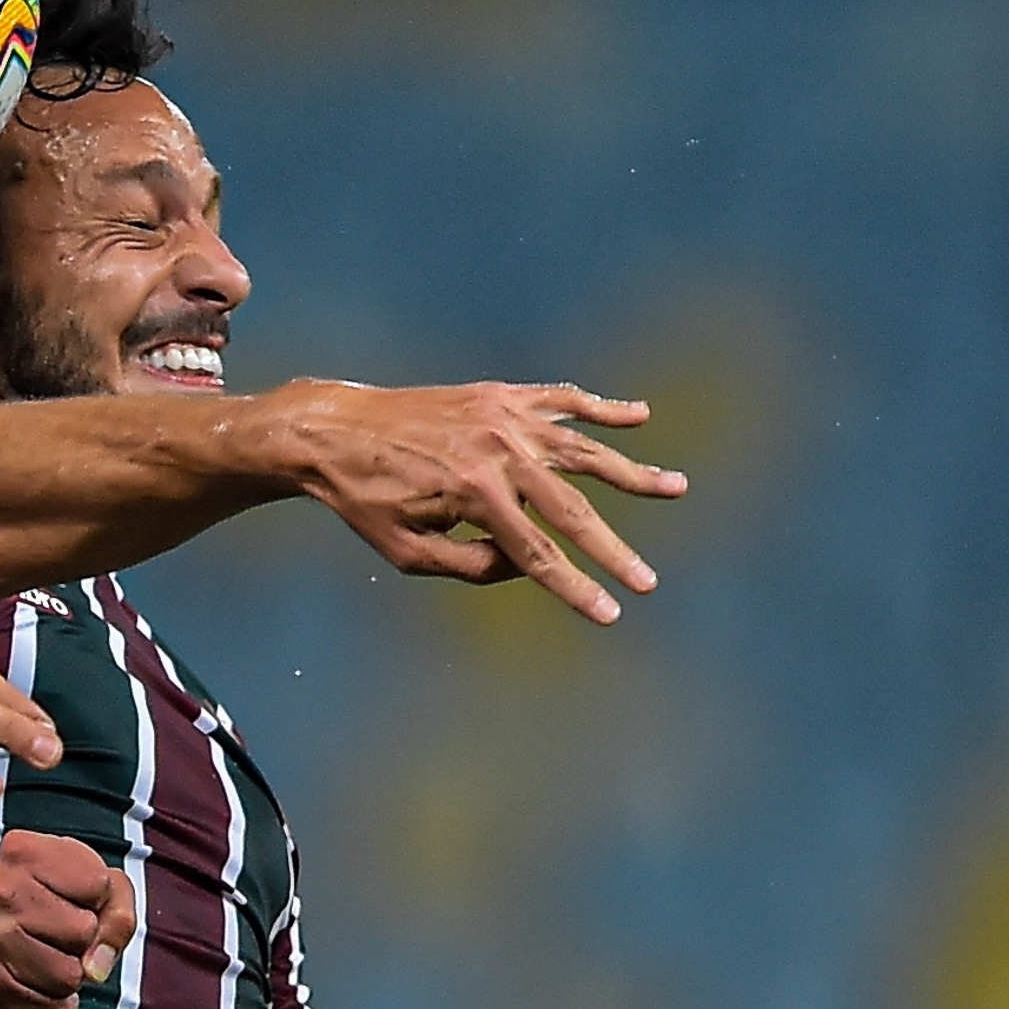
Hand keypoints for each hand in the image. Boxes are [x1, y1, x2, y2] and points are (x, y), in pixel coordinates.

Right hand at [0, 828, 138, 1008]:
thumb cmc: (45, 906)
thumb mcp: (93, 886)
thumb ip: (118, 913)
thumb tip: (96, 968)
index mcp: (21, 852)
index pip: (98, 884)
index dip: (97, 896)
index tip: (72, 895)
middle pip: (84, 931)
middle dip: (82, 938)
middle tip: (55, 931)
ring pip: (69, 976)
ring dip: (69, 975)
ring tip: (45, 956)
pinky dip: (54, 1005)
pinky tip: (33, 983)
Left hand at [276, 380, 687, 623]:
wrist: (332, 430)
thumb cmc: (365, 499)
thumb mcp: (408, 553)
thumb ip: (473, 566)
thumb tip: (529, 566)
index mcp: (474, 496)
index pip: (539, 555)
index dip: (576, 589)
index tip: (611, 614)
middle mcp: (497, 452)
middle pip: (571, 510)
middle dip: (613, 550)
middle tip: (649, 582)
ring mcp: (501, 418)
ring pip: (582, 448)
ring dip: (631, 471)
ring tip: (676, 488)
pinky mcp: (497, 394)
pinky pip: (560, 401)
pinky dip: (601, 408)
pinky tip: (638, 417)